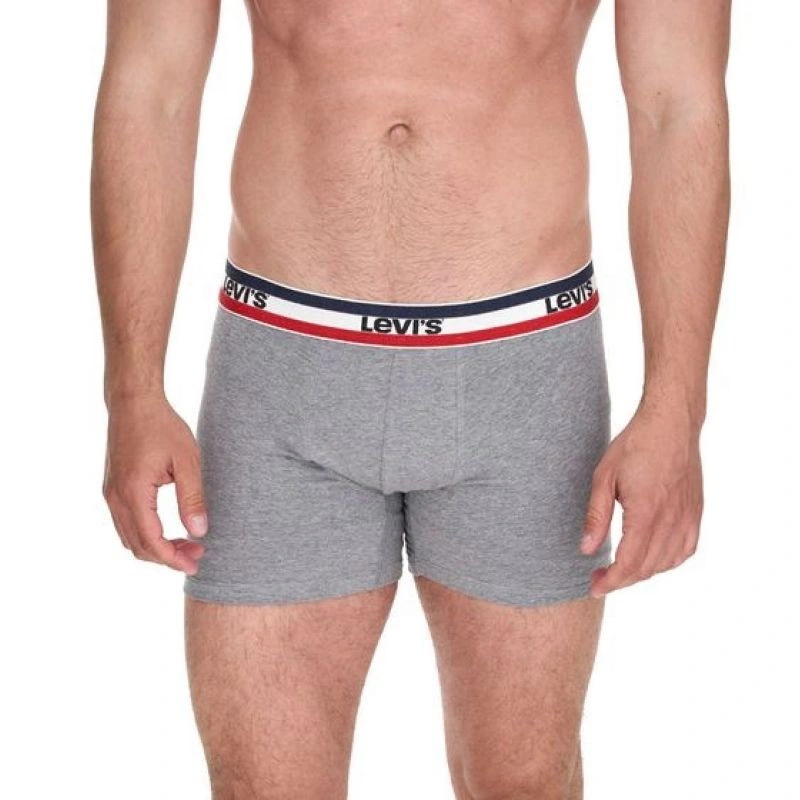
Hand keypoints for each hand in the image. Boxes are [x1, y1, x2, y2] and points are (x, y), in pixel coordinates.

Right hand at [102, 397, 206, 573]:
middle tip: (197, 554)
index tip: (195, 564)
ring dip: (156, 547)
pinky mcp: (112, 487)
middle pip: (137, 545)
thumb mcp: (187, 461)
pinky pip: (125, 523)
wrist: (133, 402)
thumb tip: (198, 532)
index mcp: (133, 493)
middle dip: (167, 557)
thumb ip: (192, 498)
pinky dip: (145, 534)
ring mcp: (110, 493)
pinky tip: (169, 530)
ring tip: (187, 544)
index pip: (151, 541)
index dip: (173, 559)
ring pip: (129, 537)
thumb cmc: (163, 426)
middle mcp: (116, 497)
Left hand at [581, 402, 702, 596]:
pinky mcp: (696, 513)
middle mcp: (671, 520)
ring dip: (643, 572)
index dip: (611, 581)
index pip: (630, 563)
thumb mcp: (604, 477)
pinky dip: (668, 561)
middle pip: (647, 568)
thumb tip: (587, 549)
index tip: (595, 587)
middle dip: (622, 580)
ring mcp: (688, 518)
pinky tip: (652, 557)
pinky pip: (686, 550)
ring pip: (667, 563)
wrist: (671, 424)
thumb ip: (596, 516)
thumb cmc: (635, 446)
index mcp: (646, 512)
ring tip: (621, 567)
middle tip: (600, 577)